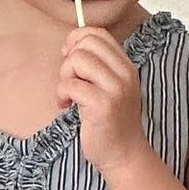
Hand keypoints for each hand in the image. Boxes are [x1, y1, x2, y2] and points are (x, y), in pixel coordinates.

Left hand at [59, 28, 147, 175]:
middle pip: (86, 43)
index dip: (77, 41)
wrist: (124, 155)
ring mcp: (116, 89)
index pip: (98, 34)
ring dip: (65, 77)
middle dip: (69, 59)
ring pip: (78, 59)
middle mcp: (124, 74)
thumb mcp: (109, 87)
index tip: (71, 60)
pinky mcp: (103, 105)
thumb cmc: (111, 122)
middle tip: (70, 80)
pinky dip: (62, 94)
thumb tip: (69, 44)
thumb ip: (95, 65)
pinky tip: (66, 106)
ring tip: (69, 95)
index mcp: (126, 67)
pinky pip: (71, 84)